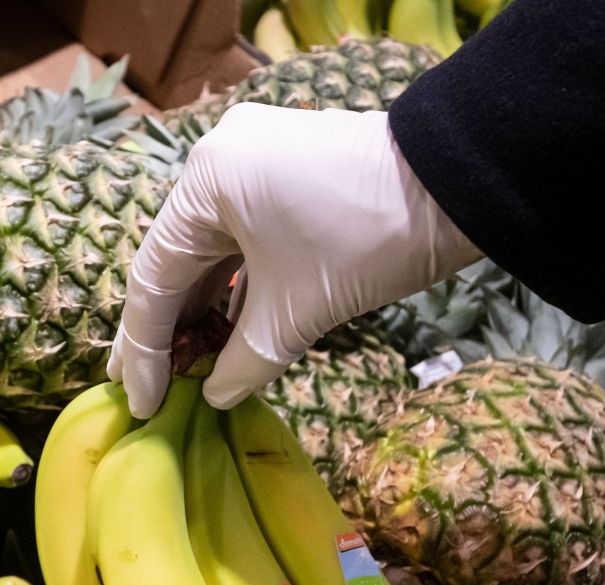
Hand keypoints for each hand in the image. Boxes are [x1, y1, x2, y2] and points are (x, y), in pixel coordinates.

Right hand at [106, 103, 481, 417]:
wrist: (464, 181)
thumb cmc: (371, 238)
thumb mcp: (298, 311)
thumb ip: (244, 360)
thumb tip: (214, 396)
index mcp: (204, 183)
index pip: (153, 280)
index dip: (143, 350)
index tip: (140, 402)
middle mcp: (215, 162)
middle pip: (174, 262)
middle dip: (164, 331)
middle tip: (144, 389)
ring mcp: (251, 161)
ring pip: (208, 251)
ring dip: (200, 311)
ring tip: (184, 368)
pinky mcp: (284, 172)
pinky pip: (239, 237)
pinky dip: (233, 286)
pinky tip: (225, 331)